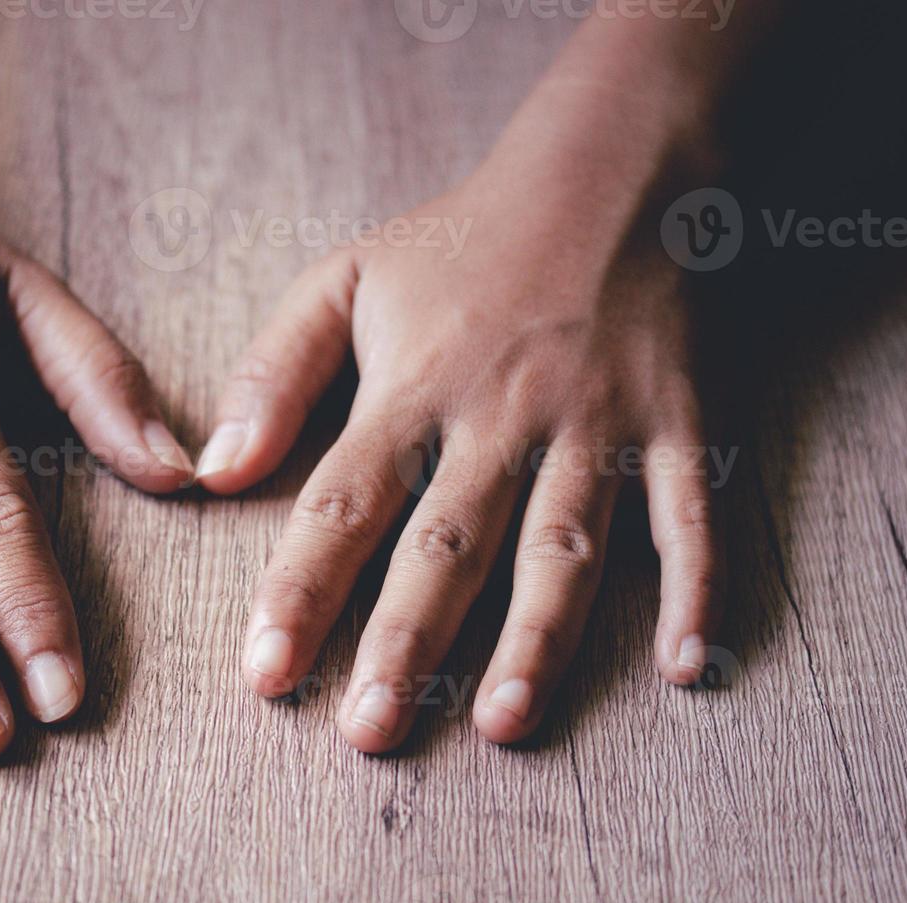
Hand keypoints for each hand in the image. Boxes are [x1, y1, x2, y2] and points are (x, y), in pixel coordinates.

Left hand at [199, 164, 723, 751]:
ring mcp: (597, 421)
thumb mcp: (346, 277)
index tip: (265, 675)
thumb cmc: (465, 238)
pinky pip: (691, 513)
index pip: (343, 501)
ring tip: (503, 725)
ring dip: (535, 639)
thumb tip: (211, 471)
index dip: (300, 590)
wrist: (610, 166)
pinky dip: (695, 587)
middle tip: (369, 732)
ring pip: (564, 545)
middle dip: (405, 641)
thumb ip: (274, 373)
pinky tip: (684, 667)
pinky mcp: (678, 420)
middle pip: (448, 543)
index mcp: (415, 385)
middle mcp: (502, 414)